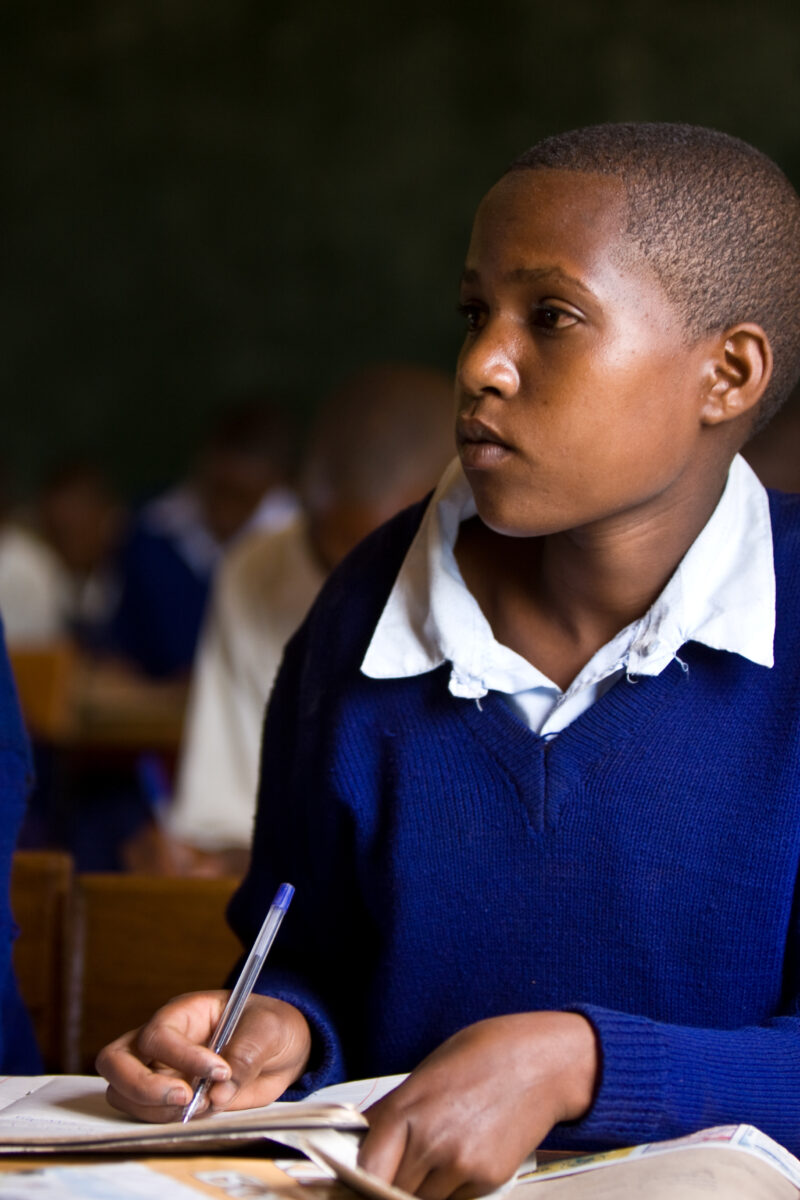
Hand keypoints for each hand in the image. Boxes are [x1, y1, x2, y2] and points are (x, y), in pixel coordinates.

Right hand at [95, 991, 310, 1121]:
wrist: (283, 1049)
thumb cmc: (270, 1026)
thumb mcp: (268, 1029)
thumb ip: (245, 1055)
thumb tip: (218, 1092)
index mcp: (185, 1013)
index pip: (159, 1034)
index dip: (181, 1056)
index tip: (218, 1071)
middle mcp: (162, 1042)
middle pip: (115, 1062)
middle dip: (142, 1086)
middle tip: (185, 1099)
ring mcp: (161, 1072)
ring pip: (122, 1093)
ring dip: (155, 1110)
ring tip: (203, 1105)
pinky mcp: (168, 1100)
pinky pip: (145, 1116)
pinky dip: (165, 1122)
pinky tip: (202, 1112)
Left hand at [358, 1012, 597, 1199]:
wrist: (540, 1061)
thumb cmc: (479, 1057)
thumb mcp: (424, 1075)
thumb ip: (390, 1116)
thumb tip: (358, 1148)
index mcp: (406, 1108)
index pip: (364, 1171)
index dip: (358, 1182)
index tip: (356, 1184)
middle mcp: (431, 1141)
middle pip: (390, 1192)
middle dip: (388, 1185)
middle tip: (403, 1165)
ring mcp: (461, 1163)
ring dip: (421, 1189)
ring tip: (438, 1154)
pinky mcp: (488, 1179)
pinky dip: (452, 1190)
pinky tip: (464, 1156)